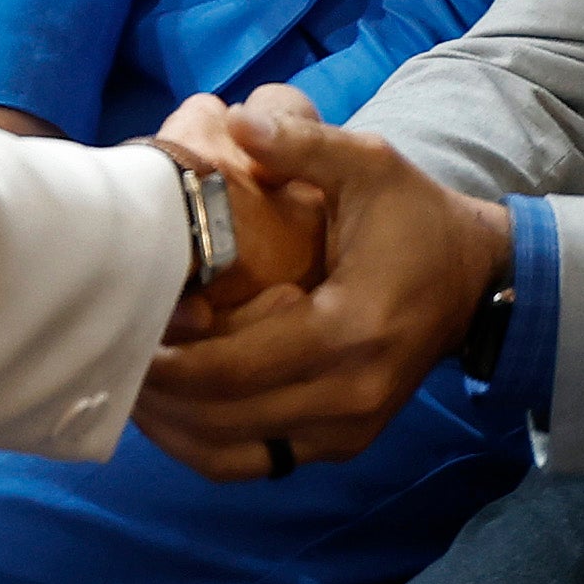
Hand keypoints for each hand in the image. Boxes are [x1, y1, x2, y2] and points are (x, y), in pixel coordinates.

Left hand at [131, 86, 514, 475]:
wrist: (474, 281)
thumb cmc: (415, 219)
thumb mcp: (371, 165)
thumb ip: (305, 145)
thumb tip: (236, 121)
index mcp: (350, 329)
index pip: (235, 367)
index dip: (170, 357)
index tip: (126, 323)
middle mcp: (348, 395)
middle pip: (221, 417)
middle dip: (157, 392)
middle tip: (108, 352)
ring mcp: (346, 430)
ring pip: (229, 453)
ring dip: (170, 426)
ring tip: (127, 381)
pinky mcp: (339, 444)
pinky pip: (253, 462)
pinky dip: (202, 444)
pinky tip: (169, 409)